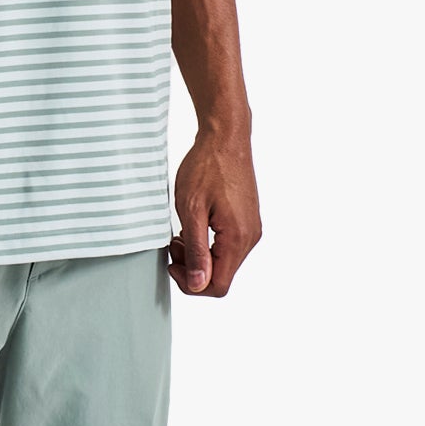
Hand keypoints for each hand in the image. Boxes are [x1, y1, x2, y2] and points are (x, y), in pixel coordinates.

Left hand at [169, 130, 260, 296]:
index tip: (174, 264)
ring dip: (199, 255)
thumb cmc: (207, 167)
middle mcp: (250, 237)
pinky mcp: (247, 221)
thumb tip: (199, 284)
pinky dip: (208, 244)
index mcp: (237, 238)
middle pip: (222, 276)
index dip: (192, 283)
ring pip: (224, 262)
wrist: (226, 139)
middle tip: (173, 244)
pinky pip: (227, 246)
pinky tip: (194, 226)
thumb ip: (196, 250)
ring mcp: (251, 229)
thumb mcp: (191, 210)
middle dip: (193, 267)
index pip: (219, 286)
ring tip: (181, 234)